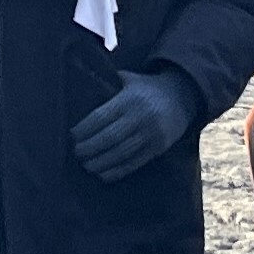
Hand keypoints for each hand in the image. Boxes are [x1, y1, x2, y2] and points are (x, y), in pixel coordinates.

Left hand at [70, 71, 196, 182]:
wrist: (182, 97)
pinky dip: (117, 171)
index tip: (71, 136)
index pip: (101, 116)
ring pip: (121, 153)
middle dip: (89, 148)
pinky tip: (102, 174)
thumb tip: (80, 84)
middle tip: (75, 153)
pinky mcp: (157, 148)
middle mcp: (141, 117)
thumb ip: (107, 83)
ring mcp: (151, 134)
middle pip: (109, 137)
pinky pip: (134, 163)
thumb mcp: (129, 79)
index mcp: (130, 99)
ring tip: (86, 166)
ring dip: (100, 162)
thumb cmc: (146, 89)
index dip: (84, 129)